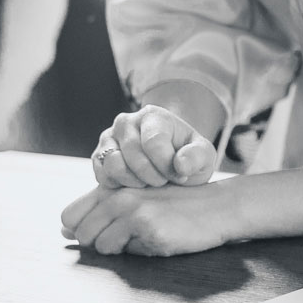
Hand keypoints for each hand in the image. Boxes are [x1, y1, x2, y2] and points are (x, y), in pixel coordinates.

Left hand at [61, 181, 239, 256]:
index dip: (79, 230)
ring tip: (145, 235)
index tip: (100, 232)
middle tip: (128, 237)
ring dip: (121, 248)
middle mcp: (119, 195)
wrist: (216, 207)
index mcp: (114, 187)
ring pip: (101, 246)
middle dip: (99, 242)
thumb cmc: (175, 206)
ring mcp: (133, 211)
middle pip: (82, 234)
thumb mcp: (137, 198)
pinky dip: (140, 251)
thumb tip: (63, 229)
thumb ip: (99, 210)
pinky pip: (127, 252)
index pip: (69, 214)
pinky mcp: (148, 228)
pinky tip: (158, 239)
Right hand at [92, 105, 217, 188]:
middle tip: (164, 182)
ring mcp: (108, 139)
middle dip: (153, 176)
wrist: (169, 162)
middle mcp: (126, 122)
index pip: (154, 142)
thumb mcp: (203, 156)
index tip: (179, 176)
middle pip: (133, 155)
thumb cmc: (186, 157)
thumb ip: (197, 157)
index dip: (167, 166)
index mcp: (153, 116)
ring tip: (149, 182)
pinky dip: (118, 186)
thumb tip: (180, 165)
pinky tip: (135, 185)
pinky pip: (102, 176)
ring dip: (134, 182)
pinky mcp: (98, 158)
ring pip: (113, 165)